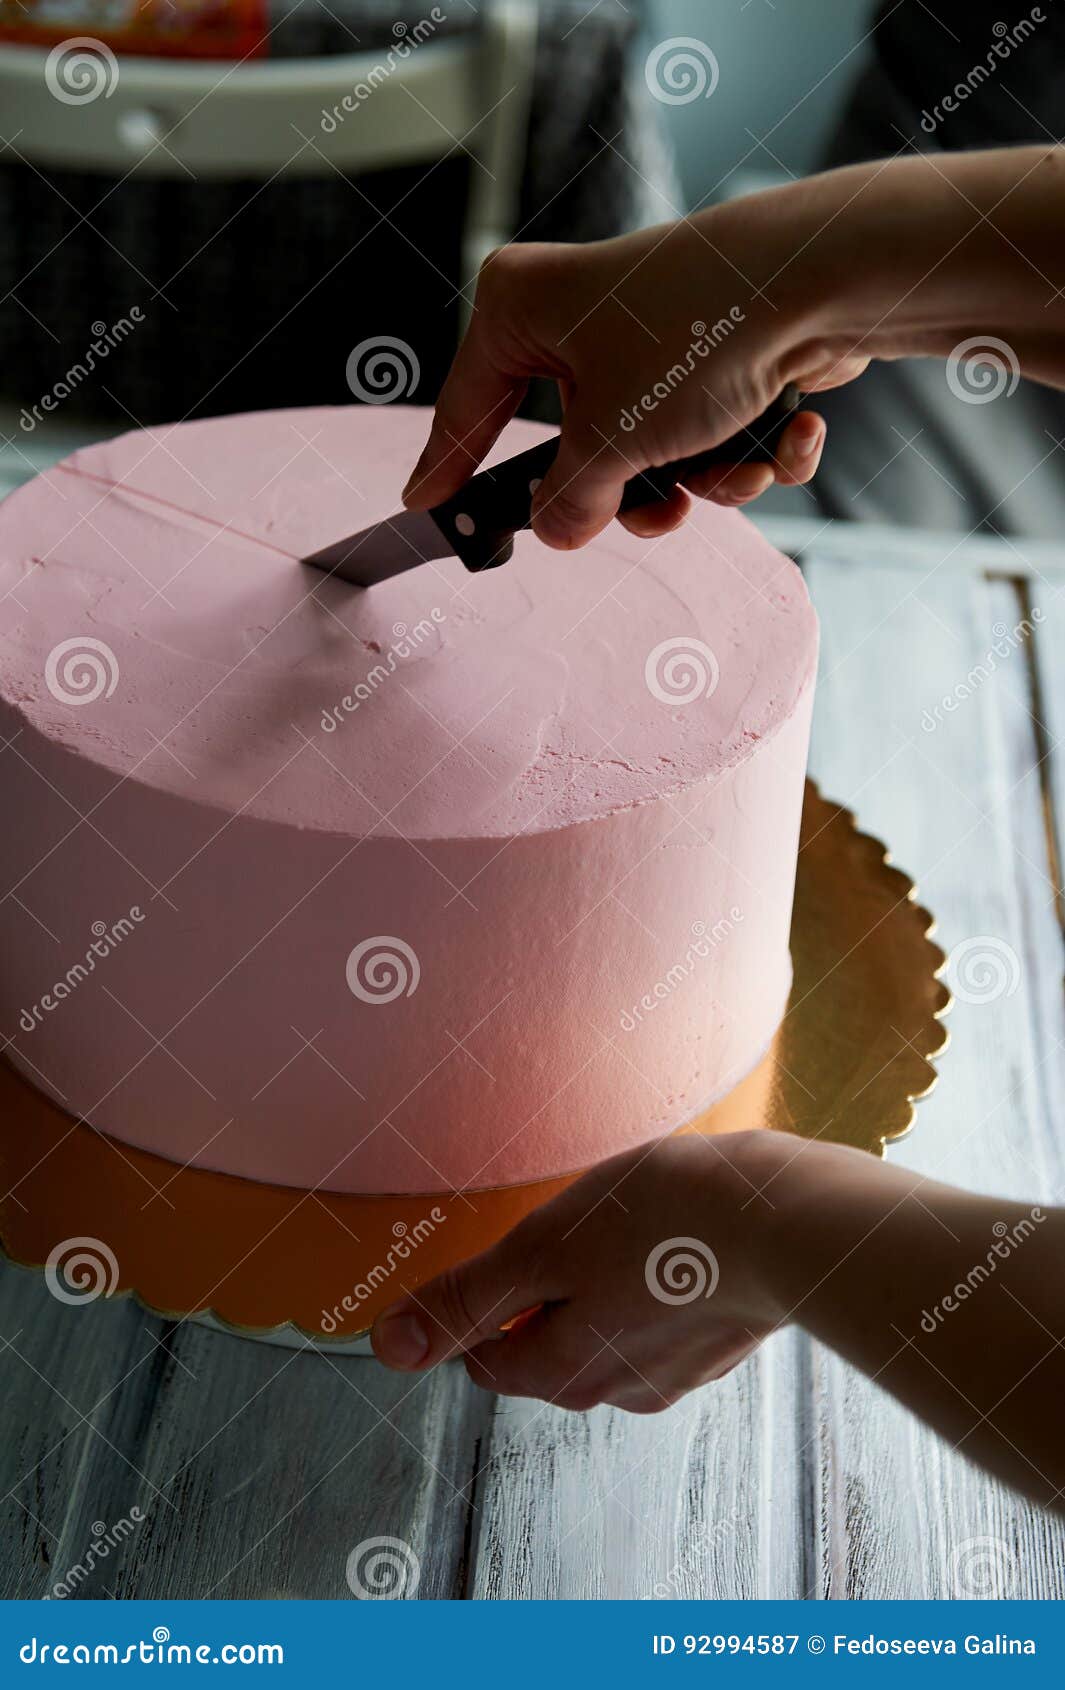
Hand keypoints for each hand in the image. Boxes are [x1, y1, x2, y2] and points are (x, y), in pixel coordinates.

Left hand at [372, 1130, 793, 1412]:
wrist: (788, 1223)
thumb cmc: (664, 1224)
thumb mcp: (543, 1247)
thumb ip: (467, 1298)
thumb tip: (389, 1346)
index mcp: (562, 1372)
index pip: (486, 1357)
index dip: (479, 1304)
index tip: (504, 1250)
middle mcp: (616, 1388)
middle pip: (546, 1347)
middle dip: (543, 1291)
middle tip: (567, 1226)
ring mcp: (676, 1370)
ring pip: (607, 1331)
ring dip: (601, 1284)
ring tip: (625, 1222)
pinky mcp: (720, 1340)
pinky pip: (661, 1317)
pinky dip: (652, 1281)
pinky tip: (670, 1235)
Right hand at [403, 196, 867, 549]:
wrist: (827, 280)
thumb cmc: (695, 336)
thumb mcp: (610, 441)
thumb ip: (570, 500)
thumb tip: (559, 529)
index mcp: (525, 308)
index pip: (468, 406)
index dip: (450, 466)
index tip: (425, 509)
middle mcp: (585, 313)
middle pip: (582, 446)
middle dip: (634, 492)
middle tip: (654, 509)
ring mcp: (656, 332)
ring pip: (655, 450)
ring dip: (704, 480)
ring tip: (735, 467)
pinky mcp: (721, 349)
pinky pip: (716, 429)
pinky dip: (753, 447)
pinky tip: (789, 433)